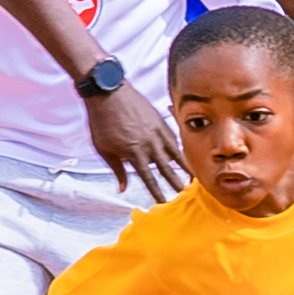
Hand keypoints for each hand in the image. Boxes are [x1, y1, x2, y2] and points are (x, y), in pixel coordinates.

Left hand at [82, 79, 188, 202]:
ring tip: (191, 176)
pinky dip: (178, 148)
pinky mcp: (160, 120)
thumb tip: (123, 188)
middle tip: (183, 193)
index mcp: (134, 153)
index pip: (149, 178)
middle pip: (166, 168)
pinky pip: (173, 137)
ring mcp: (157, 131)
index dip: (157, 192)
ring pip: (175, 152)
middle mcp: (149, 144)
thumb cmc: (101, 121)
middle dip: (175, 182)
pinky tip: (181, 154)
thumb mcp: (103, 149)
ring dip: (184, 166)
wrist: (107, 92)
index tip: (163, 202)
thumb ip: (117, 170)